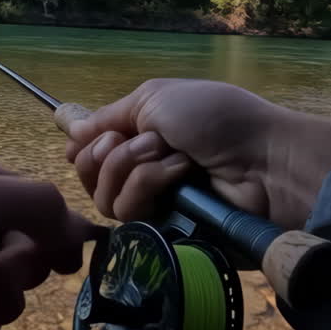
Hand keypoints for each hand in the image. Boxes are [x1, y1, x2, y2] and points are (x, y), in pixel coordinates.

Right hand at [62, 79, 330, 229]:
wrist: (263, 158)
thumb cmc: (215, 118)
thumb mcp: (156, 98)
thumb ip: (108, 116)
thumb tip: (68, 128)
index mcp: (140, 136)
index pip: (88, 149)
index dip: (83, 144)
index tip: (88, 137)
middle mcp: (141, 171)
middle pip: (88, 174)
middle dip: (109, 151)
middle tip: (146, 140)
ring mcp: (153, 204)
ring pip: (103, 195)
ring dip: (132, 166)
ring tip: (169, 155)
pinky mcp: (162, 231)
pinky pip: (127, 213)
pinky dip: (149, 183)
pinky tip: (179, 174)